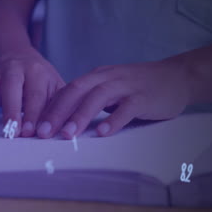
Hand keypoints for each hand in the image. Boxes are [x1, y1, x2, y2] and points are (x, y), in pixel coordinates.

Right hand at [0, 48, 64, 136]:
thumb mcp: (56, 89)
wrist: (22, 59)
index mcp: (37, 72)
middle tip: (10, 133)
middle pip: (10, 85)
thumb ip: (59, 106)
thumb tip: (66, 130)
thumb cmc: (42, 82)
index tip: (31, 133)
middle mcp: (14, 69)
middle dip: (10, 109)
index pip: (36, 93)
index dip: (34, 113)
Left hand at [36, 59, 191, 138]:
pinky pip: (127, 107)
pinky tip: (103, 133)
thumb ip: (89, 99)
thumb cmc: (137, 86)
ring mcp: (126, 86)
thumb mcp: (109, 88)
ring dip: (80, 116)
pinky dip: (114, 119)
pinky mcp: (144, 97)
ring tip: (67, 134)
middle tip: (43, 132)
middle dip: (57, 112)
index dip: (50, 107)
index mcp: (96, 76)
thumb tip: (61, 119)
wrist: (176, 76)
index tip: (35, 126)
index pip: (68, 90)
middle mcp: (108, 77)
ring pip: (99, 97)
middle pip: (77, 91)